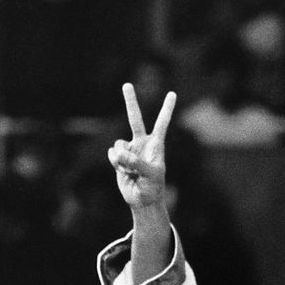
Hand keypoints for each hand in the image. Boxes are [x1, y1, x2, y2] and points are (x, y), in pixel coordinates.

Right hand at [107, 83, 175, 210]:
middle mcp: (142, 143)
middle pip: (135, 118)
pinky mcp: (118, 158)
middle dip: (130, 101)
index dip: (167, 109)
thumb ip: (137, 163)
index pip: (161, 124)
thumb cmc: (153, 188)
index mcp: (156, 145)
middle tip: (127, 85)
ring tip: (131, 172)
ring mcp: (130, 150)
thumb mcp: (151, 176)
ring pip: (119, 145)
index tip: (173, 94)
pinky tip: (123, 172)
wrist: (142, 200)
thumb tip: (120, 153)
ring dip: (122, 159)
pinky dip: (115, 163)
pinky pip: (112, 154)